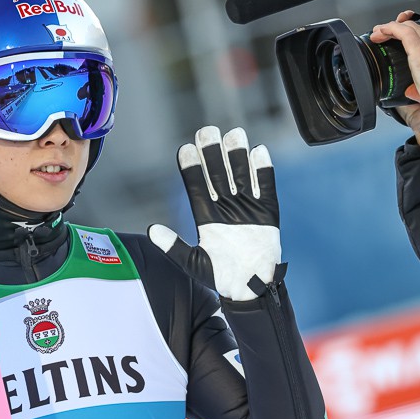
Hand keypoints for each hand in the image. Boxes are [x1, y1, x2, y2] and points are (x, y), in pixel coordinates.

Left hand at [148, 126, 279, 301]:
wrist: (251, 287)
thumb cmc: (220, 276)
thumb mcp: (193, 263)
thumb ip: (173, 246)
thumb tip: (151, 230)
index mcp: (205, 217)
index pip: (196, 186)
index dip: (191, 168)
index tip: (185, 149)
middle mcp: (225, 207)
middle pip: (217, 174)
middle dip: (212, 153)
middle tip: (206, 131)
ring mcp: (246, 207)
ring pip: (241, 175)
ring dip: (237, 155)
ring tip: (233, 134)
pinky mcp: (267, 212)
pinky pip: (266, 187)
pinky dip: (263, 171)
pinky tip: (258, 152)